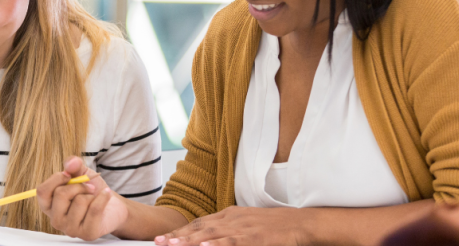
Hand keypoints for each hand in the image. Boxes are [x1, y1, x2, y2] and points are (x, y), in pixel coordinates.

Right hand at [36, 156, 127, 240]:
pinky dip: (103, 197)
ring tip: (94, 198)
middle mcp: (56, 220)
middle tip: (89, 187)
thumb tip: (70, 163)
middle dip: (78, 185)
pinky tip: (106, 195)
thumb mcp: (81, 173)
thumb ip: (73, 165)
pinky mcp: (87, 234)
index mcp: (49, 205)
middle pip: (60, 194)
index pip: (42, 191)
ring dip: (91, 194)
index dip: (56, 178)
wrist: (112, 205)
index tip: (69, 174)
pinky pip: (94, 209)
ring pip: (79, 201)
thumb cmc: (92, 190)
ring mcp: (70, 229)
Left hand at [154, 206, 314, 245]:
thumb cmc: (272, 226)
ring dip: (191, 240)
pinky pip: (234, 241)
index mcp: (228, 215)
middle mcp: (232, 219)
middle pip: (200, 227)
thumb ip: (226, 230)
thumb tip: (206, 239)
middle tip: (159, 242)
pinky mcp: (255, 238)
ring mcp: (243, 228)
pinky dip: (219, 243)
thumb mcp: (244, 224)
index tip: (162, 239)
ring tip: (174, 245)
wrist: (299, 222)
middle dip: (178, 236)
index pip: (198, 223)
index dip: (179, 231)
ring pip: (212, 234)